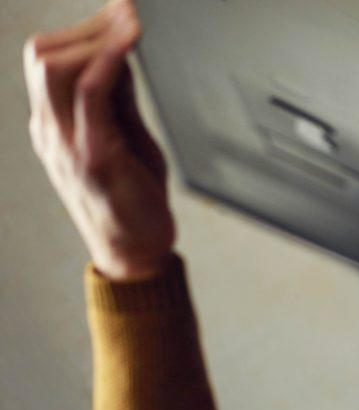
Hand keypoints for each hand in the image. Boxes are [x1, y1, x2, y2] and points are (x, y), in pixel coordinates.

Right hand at [24, 0, 174, 280]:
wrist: (137, 256)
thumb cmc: (135, 203)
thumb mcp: (127, 138)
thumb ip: (119, 99)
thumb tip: (121, 53)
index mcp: (53, 126)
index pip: (47, 60)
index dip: (82, 30)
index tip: (119, 14)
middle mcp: (51, 131)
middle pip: (41, 55)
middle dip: (87, 27)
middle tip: (126, 16)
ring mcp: (67, 144)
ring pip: (55, 67)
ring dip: (96, 38)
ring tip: (131, 24)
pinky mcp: (94, 157)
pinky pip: (89, 95)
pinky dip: (109, 60)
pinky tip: (128, 43)